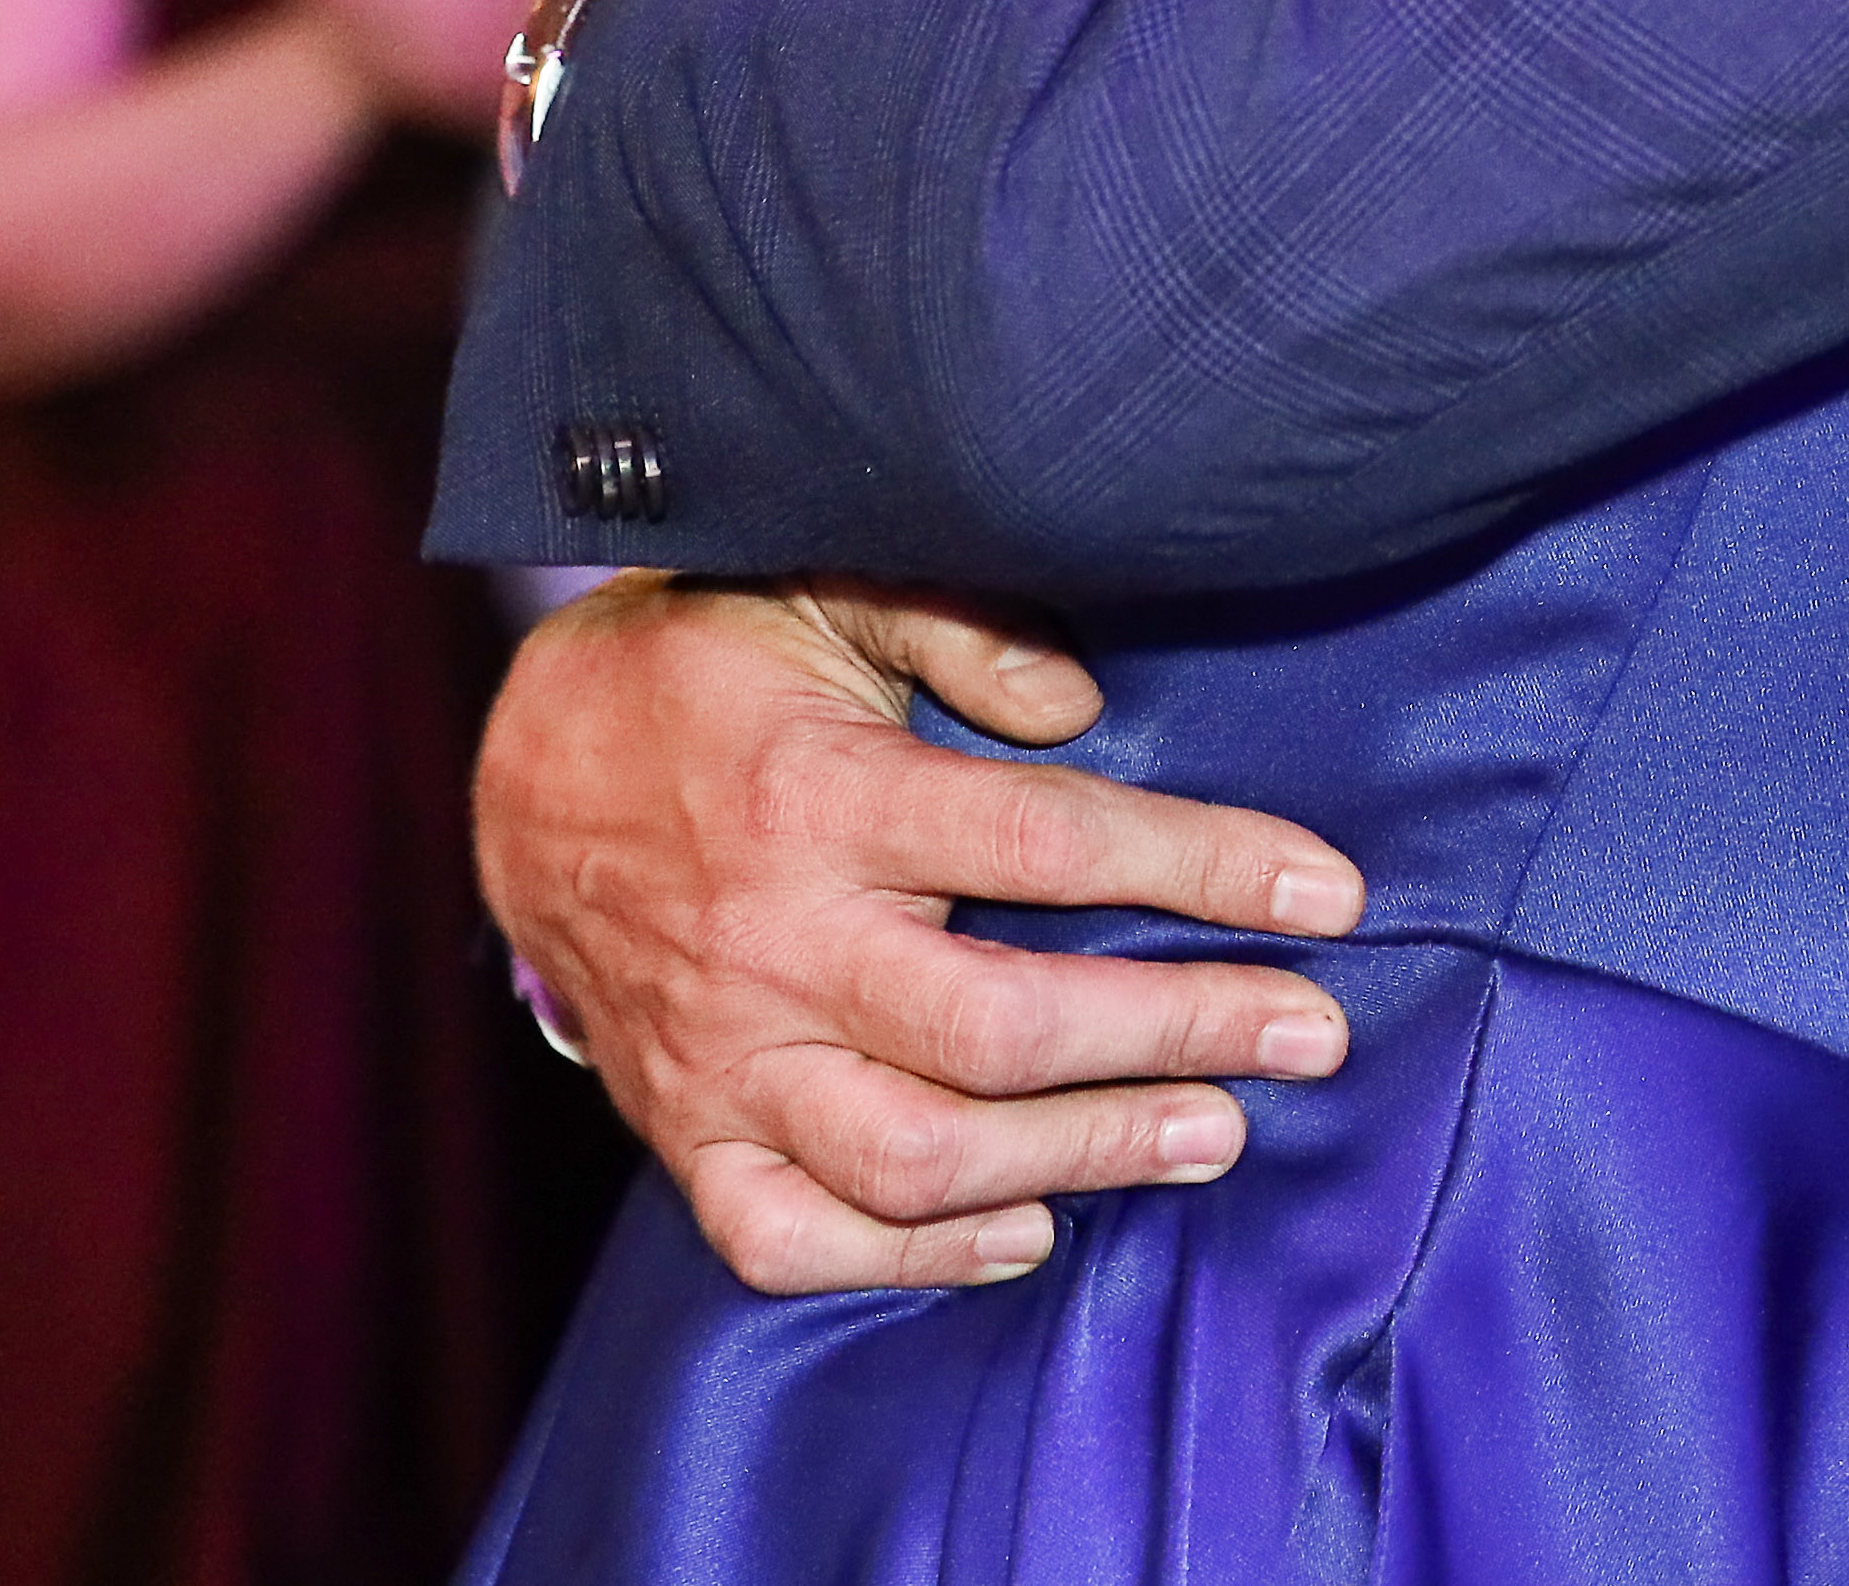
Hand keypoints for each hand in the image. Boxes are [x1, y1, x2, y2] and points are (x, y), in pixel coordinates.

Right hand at [475, 572, 1365, 1293]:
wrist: (520, 772)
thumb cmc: (711, 670)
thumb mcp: (828, 589)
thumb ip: (963, 626)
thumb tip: (1085, 707)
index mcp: (819, 798)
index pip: (1046, 845)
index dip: (1203, 868)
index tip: (1328, 895)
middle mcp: (769, 944)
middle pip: (1000, 1028)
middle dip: (1179, 1035)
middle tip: (1309, 1035)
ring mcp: (717, 1056)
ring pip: (914, 1156)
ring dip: (1081, 1156)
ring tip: (1214, 1134)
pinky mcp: (680, 1130)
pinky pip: (790, 1239)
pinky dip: (912, 1259)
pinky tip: (1027, 1230)